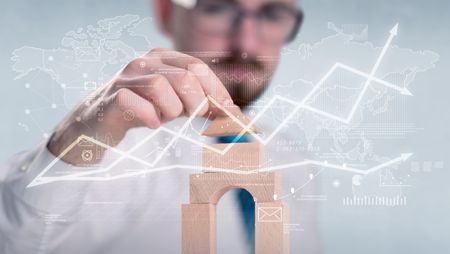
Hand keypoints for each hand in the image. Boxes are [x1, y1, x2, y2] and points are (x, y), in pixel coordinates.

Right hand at [47, 48, 234, 164]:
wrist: (97, 124)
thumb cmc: (142, 110)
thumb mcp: (175, 104)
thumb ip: (200, 103)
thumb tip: (234, 113)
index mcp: (162, 58)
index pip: (197, 68)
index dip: (216, 91)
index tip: (229, 113)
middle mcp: (144, 62)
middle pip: (184, 77)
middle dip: (196, 103)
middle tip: (193, 118)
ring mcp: (125, 78)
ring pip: (160, 86)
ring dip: (170, 110)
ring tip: (164, 118)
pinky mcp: (111, 97)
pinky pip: (135, 103)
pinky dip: (149, 117)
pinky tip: (152, 124)